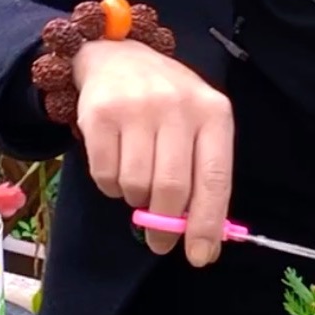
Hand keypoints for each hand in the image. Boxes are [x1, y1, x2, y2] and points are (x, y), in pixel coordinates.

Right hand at [72, 38, 234, 266]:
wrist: (117, 58)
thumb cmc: (166, 104)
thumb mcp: (196, 125)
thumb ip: (202, 173)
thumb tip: (199, 236)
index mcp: (213, 112)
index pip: (215, 178)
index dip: (207, 223)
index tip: (200, 256)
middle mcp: (177, 105)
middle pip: (172, 188)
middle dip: (165, 225)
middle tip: (159, 242)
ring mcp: (136, 107)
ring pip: (136, 185)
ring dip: (135, 199)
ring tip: (137, 182)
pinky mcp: (100, 113)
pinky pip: (105, 175)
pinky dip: (110, 186)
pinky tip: (116, 166)